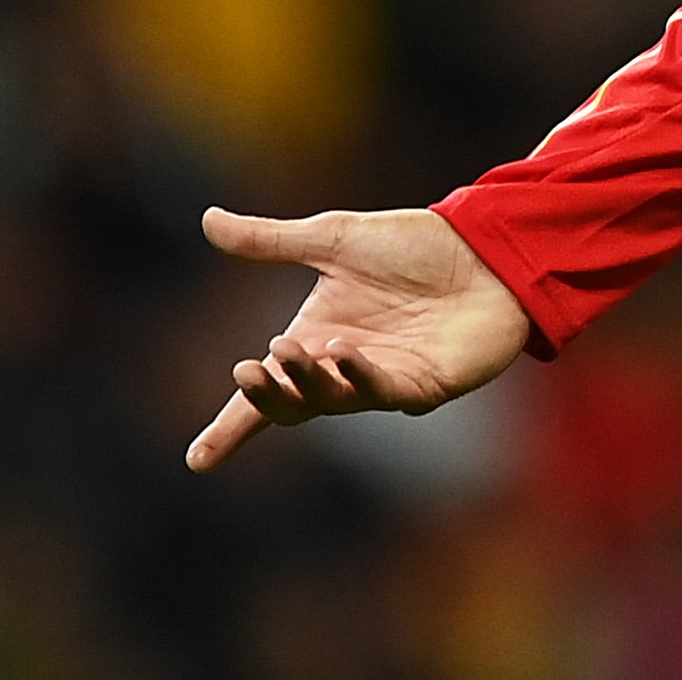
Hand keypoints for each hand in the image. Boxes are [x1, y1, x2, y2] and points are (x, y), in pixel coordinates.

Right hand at [185, 206, 530, 470]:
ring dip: (308, 381)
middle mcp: (345, 370)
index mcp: (317, 340)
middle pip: (293, 404)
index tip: (197, 460)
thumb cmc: (415, 246)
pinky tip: (342, 351)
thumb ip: (270, 240)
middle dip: (266, 396)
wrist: (485, 243)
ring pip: (334, 400)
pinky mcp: (426, 384)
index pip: (266, 395)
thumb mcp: (333, 237)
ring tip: (289, 350)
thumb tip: (207, 220)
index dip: (231, 429)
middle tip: (248, 369)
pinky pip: (384, 390)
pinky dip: (359, 375)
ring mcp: (385, 381)